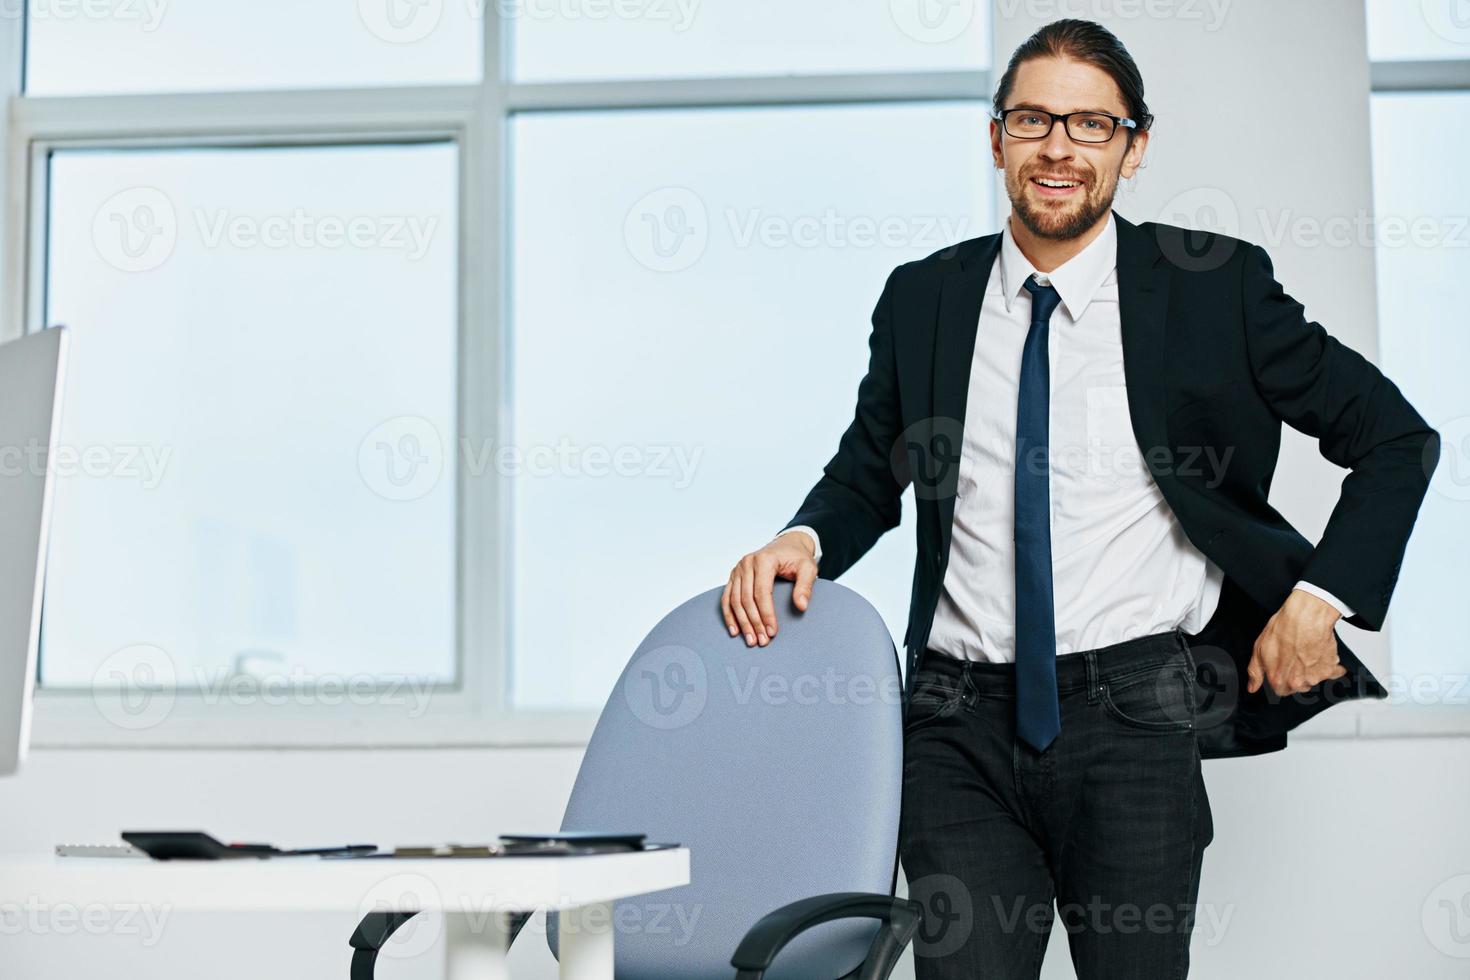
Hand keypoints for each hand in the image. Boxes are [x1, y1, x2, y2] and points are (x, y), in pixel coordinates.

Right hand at [721, 532, 817, 647]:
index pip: (762, 592)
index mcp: (764, 560)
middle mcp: (747, 563)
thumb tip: (801, 606)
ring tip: (750, 640)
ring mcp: (738, 569)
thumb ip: (805, 586)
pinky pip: (727, 597)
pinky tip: (734, 630)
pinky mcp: (733, 576)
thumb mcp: (808, 568)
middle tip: (761, 641)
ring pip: (735, 601)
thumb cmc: (797, 557)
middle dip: (754, 623)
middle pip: (746, 599)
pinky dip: (729, 615)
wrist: (787, 545)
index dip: (766, 614)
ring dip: (742, 623)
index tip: (772, 632)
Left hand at [1246, 588, 1347, 696]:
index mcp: (1279, 679)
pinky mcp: (1330, 668)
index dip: (1282, 678)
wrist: (1306, 615)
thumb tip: (1252, 687)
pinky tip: (1320, 652)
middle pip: (1298, 686)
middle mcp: (1298, 682)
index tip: (1284, 667)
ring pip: (1314, 679)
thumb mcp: (1259, 649)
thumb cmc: (1284, 628)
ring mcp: (1315, 677)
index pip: (1281, 690)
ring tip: (1307, 652)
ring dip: (1312, 669)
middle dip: (1296, 675)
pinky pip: (1332, 672)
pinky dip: (1329, 665)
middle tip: (1295, 657)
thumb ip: (1255, 672)